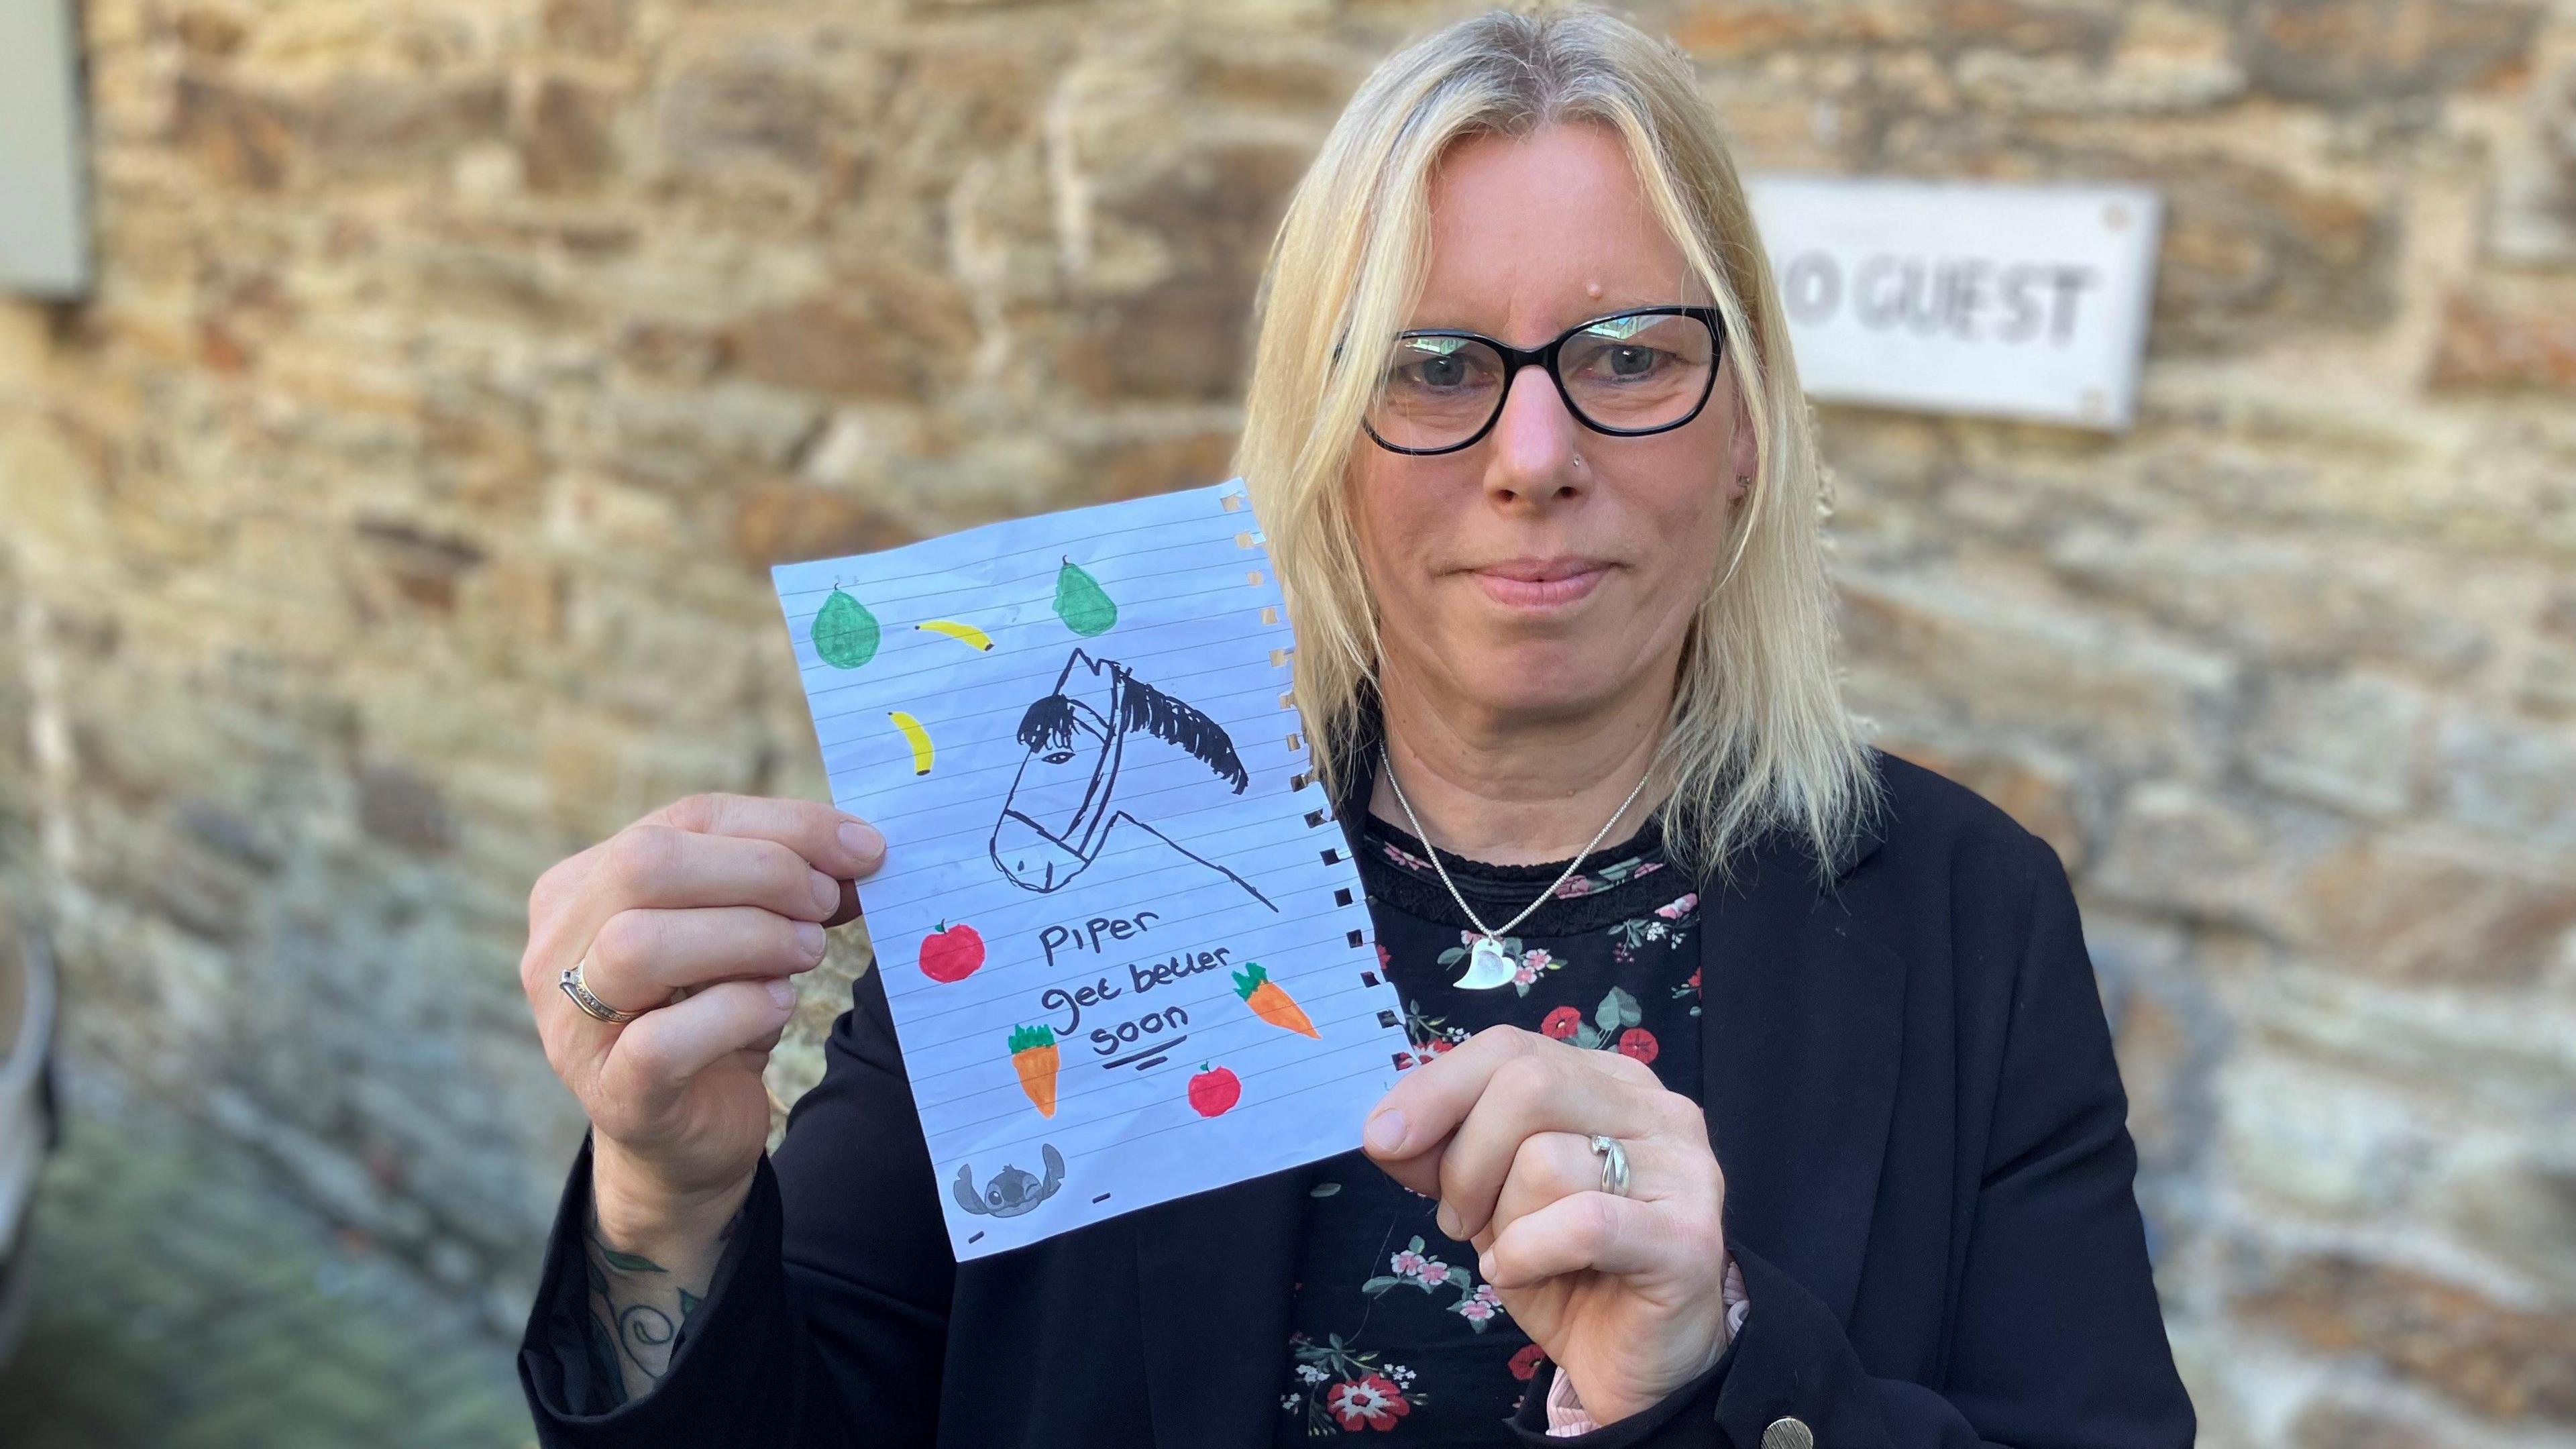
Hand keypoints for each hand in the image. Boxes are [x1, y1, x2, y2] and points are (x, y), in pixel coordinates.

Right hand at [519, 793, 881, 1226]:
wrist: (687, 1143)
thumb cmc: (715, 1019)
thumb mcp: (744, 934)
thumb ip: (782, 885)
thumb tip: (857, 851)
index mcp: (584, 886)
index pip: (685, 819)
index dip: (783, 826)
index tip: (861, 849)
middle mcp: (558, 948)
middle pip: (646, 864)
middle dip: (760, 872)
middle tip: (824, 906)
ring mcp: (572, 1024)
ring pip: (637, 944)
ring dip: (747, 936)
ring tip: (804, 952)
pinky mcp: (611, 1094)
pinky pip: (661, 1040)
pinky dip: (736, 1012)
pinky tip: (777, 1006)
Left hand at [1362, 1026, 1730, 1424]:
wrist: (1635, 1365)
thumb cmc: (1565, 1271)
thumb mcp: (1489, 1200)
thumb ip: (1446, 1153)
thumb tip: (1387, 1132)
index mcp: (1609, 1082)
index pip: (1512, 1047)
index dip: (1436, 1088)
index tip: (1381, 1139)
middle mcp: (1657, 1109)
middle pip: (1528, 1084)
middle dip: (1465, 1159)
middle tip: (1457, 1220)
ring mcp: (1683, 1169)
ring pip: (1547, 1158)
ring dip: (1503, 1220)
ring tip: (1513, 1254)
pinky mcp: (1689, 1237)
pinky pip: (1582, 1222)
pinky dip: (1528, 1253)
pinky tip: (1523, 1273)